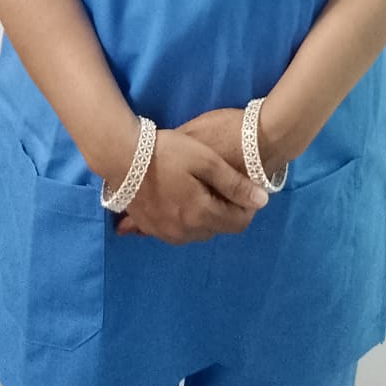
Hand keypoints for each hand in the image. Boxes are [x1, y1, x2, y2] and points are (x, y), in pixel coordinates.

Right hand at [115, 109, 281, 237]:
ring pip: (199, 232)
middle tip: (220, 183)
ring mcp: (165, 233)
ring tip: (200, 188)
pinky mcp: (150, 229)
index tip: (243, 187)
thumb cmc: (167, 152)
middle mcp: (185, 232)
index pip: (238, 222)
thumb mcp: (206, 160)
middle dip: (226, 210)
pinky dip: (186, 219)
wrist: (123, 156)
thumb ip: (235, 184)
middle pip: (218, 227)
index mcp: (201, 215)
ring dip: (206, 216)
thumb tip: (262, 201)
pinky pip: (178, 231)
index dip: (246, 206)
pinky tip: (181, 199)